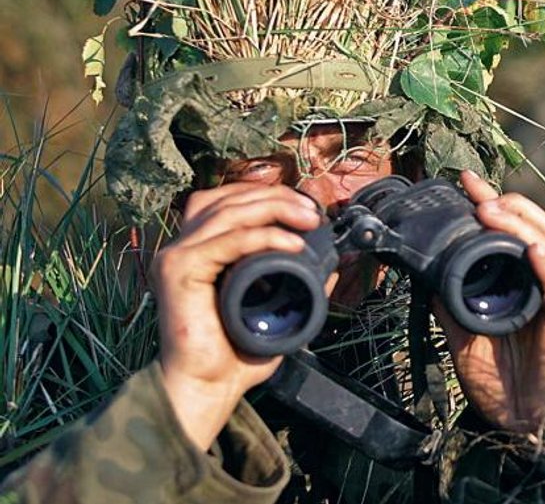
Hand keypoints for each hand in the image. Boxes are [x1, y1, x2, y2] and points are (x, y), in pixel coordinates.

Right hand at [151, 183, 323, 449]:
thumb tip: (329, 269)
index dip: (268, 196)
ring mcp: (177, 256)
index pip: (229, 201)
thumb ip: (297, 288)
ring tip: (308, 220)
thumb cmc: (235, 353)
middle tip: (312, 211)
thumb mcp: (276, 312)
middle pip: (229, 199)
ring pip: (229, 212)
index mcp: (199, 249)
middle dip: (276, 197)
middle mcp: (183, 246)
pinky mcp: (179, 270)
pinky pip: (227, 241)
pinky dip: (262, 237)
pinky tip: (291, 243)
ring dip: (274, 208)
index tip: (307, 207)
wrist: (208, 387)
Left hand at [433, 171, 544, 431]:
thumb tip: (422, 266)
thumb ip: (447, 298)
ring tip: (493, 213)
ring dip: (522, 225)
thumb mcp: (458, 329)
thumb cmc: (492, 373)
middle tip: (480, 197)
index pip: (510, 229)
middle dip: (510, 204)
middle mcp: (535, 281)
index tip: (466, 180)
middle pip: (538, 226)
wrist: (512, 418)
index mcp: (515, 277)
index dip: (491, 201)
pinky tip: (533, 252)